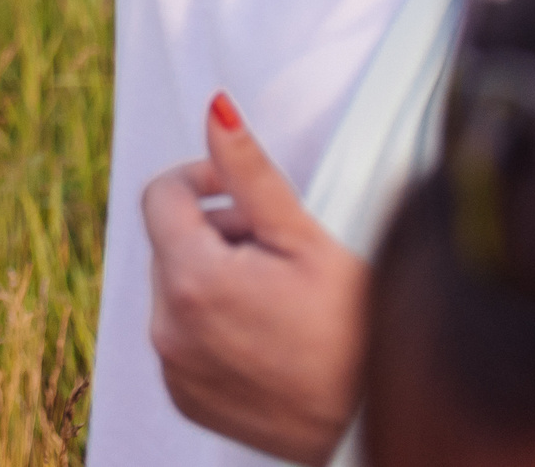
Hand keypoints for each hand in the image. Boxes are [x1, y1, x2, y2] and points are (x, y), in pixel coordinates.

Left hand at [142, 92, 367, 462]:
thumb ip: (249, 171)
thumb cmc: (355, 331)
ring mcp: (174, 369)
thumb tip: (216, 109)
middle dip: (218, 232)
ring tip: (280, 296)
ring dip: (216, 277)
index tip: (240, 193)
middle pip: (171, 244)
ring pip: (177, 290)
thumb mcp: (304, 238)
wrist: (374, 426)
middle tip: (279, 251)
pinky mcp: (186, 399)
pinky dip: (214, 324)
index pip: (160, 195)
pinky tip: (268, 334)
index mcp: (192, 280)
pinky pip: (183, 338)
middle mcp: (168, 328)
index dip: (201, 179)